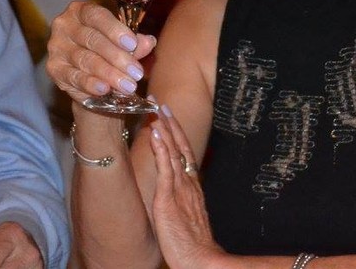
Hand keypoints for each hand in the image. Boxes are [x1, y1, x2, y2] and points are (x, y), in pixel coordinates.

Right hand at [46, 0, 155, 101]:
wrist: (89, 72)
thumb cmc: (107, 47)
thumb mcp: (122, 41)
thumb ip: (135, 42)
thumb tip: (148, 42)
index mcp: (81, 10)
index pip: (97, 16)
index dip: (115, 30)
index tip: (132, 44)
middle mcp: (64, 25)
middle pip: (92, 40)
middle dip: (117, 57)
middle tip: (136, 73)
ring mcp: (57, 47)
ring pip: (85, 60)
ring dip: (109, 74)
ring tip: (128, 85)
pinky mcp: (54, 68)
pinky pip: (73, 77)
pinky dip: (90, 84)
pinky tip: (105, 89)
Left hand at [148, 105, 225, 268]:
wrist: (200, 258)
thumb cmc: (192, 244)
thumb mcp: (187, 217)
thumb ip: (182, 202)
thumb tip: (175, 196)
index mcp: (192, 187)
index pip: (184, 153)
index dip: (176, 134)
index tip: (168, 116)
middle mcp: (188, 182)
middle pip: (180, 146)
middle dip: (171, 123)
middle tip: (161, 102)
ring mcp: (180, 188)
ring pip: (173, 151)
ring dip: (165, 128)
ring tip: (156, 108)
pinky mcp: (169, 197)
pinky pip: (165, 167)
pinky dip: (161, 148)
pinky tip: (155, 133)